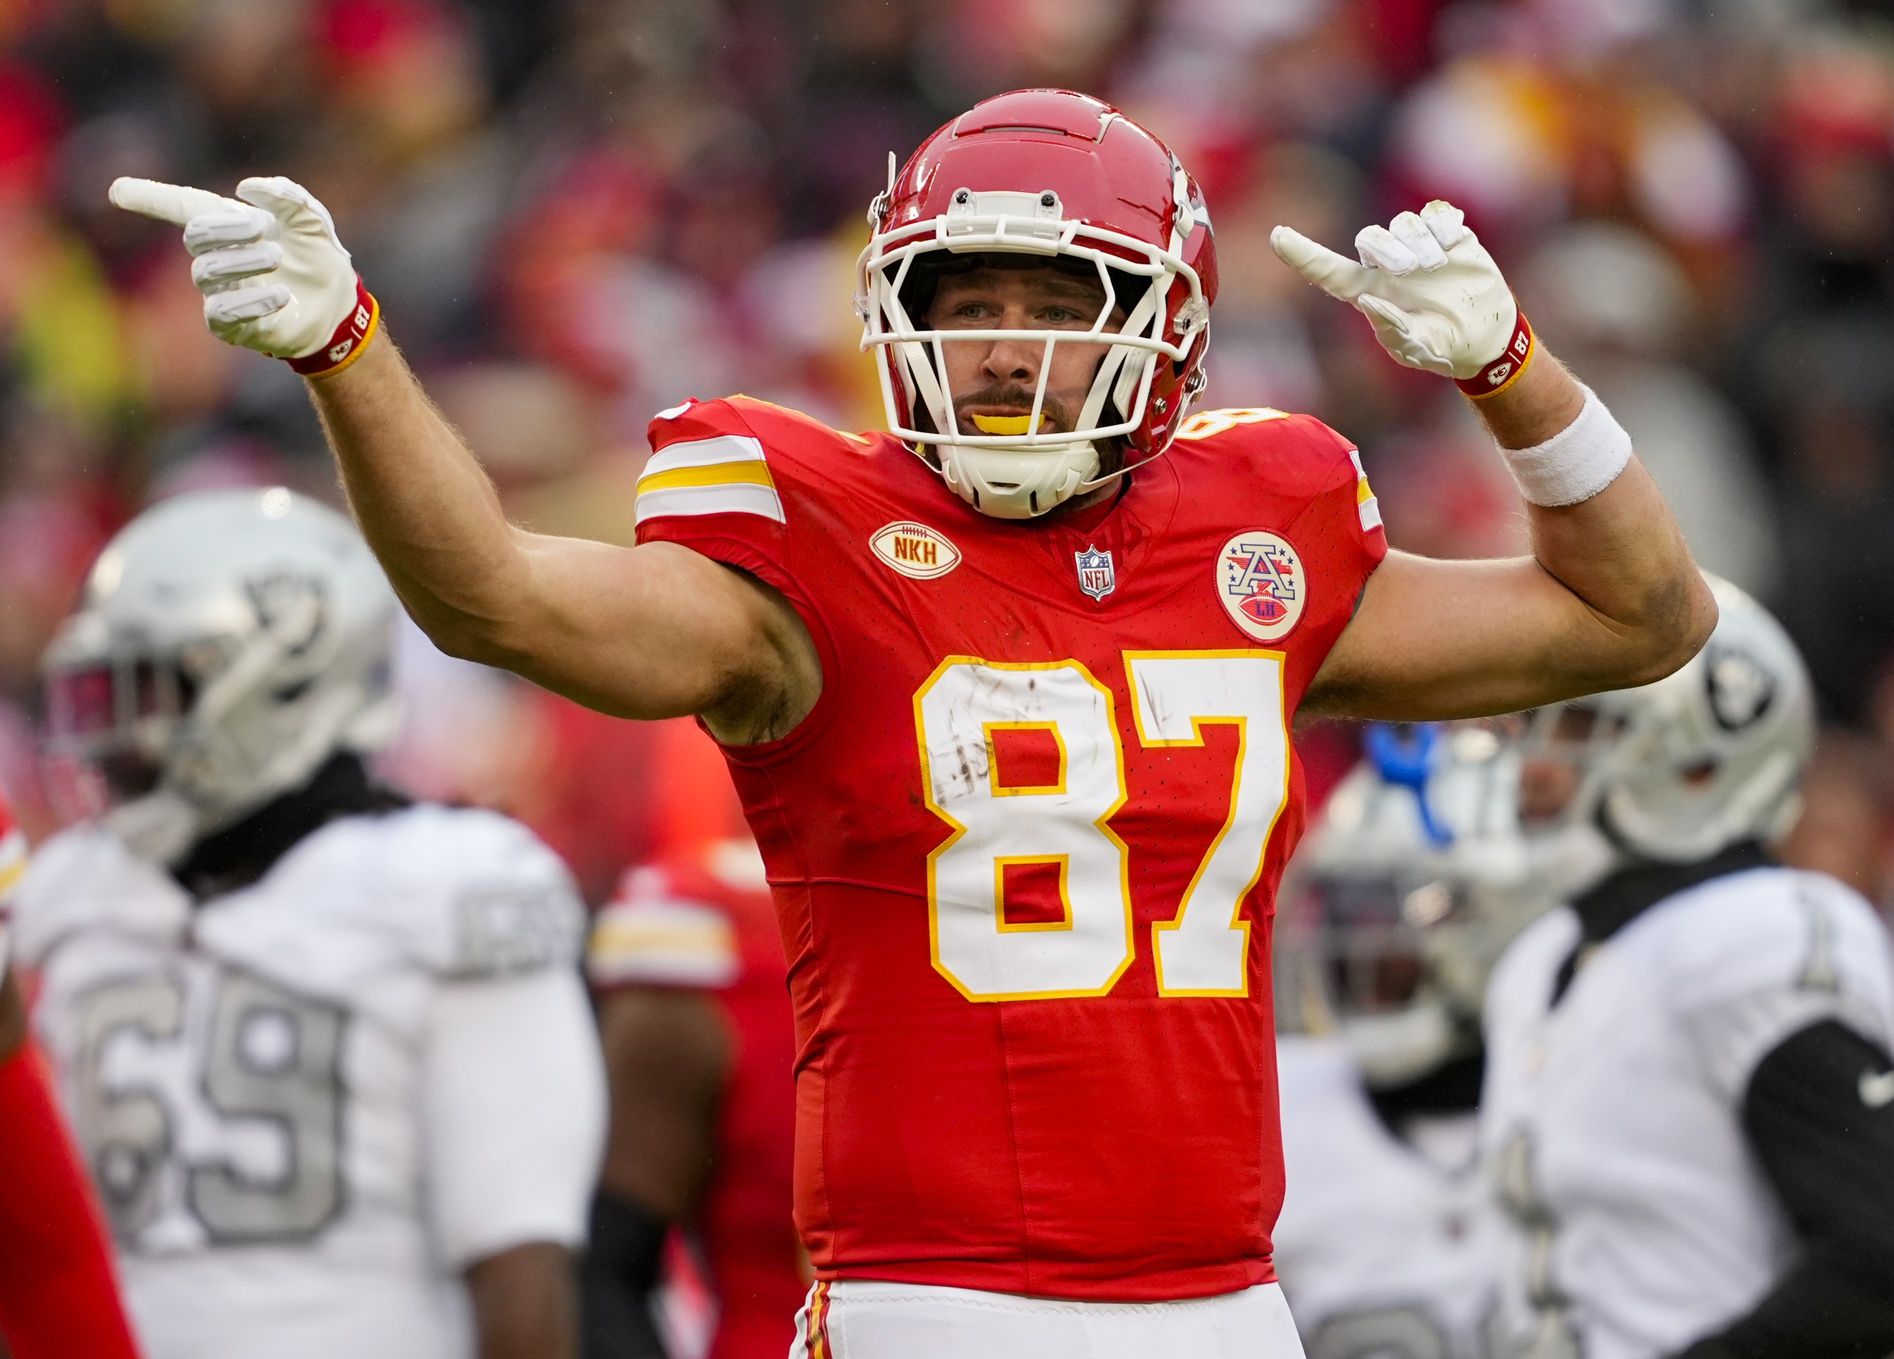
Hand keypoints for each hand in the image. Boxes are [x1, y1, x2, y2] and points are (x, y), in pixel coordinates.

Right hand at [108, 175, 377, 376]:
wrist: (340, 305)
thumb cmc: (317, 257)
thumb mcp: (312, 221)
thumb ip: (287, 198)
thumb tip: (248, 189)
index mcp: (229, 225)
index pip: (182, 207)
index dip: (150, 197)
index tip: (117, 191)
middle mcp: (216, 256)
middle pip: (196, 236)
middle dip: (226, 228)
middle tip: (265, 229)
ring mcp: (220, 292)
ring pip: (207, 272)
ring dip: (243, 260)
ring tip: (277, 256)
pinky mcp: (231, 326)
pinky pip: (221, 312)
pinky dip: (251, 300)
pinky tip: (280, 294)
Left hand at [1271, 200, 1523, 387]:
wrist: (1487, 334)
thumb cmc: (1443, 347)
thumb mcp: (1420, 350)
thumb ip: (1394, 331)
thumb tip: (1369, 301)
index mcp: (1369, 292)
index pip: (1327, 271)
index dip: (1301, 254)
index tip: (1276, 235)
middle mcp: (1386, 266)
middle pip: (1369, 238)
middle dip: (1387, 249)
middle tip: (1412, 269)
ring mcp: (1416, 246)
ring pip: (1403, 223)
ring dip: (1419, 241)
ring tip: (1437, 265)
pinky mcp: (1447, 233)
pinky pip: (1435, 212)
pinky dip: (1444, 226)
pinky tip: (1455, 246)